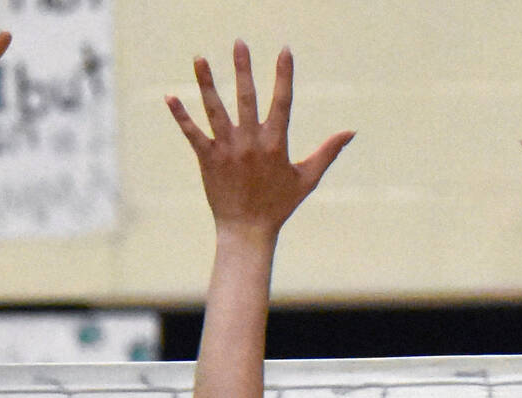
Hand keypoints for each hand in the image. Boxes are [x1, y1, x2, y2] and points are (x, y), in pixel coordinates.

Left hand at [168, 43, 354, 238]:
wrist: (247, 231)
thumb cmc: (279, 205)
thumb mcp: (307, 178)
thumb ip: (328, 151)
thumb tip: (351, 131)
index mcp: (275, 143)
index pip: (282, 102)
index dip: (283, 75)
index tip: (284, 50)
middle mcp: (251, 142)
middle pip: (246, 98)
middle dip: (243, 69)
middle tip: (239, 43)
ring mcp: (228, 150)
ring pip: (216, 110)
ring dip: (206, 83)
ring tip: (199, 58)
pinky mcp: (208, 159)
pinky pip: (192, 133)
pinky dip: (181, 116)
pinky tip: (170, 96)